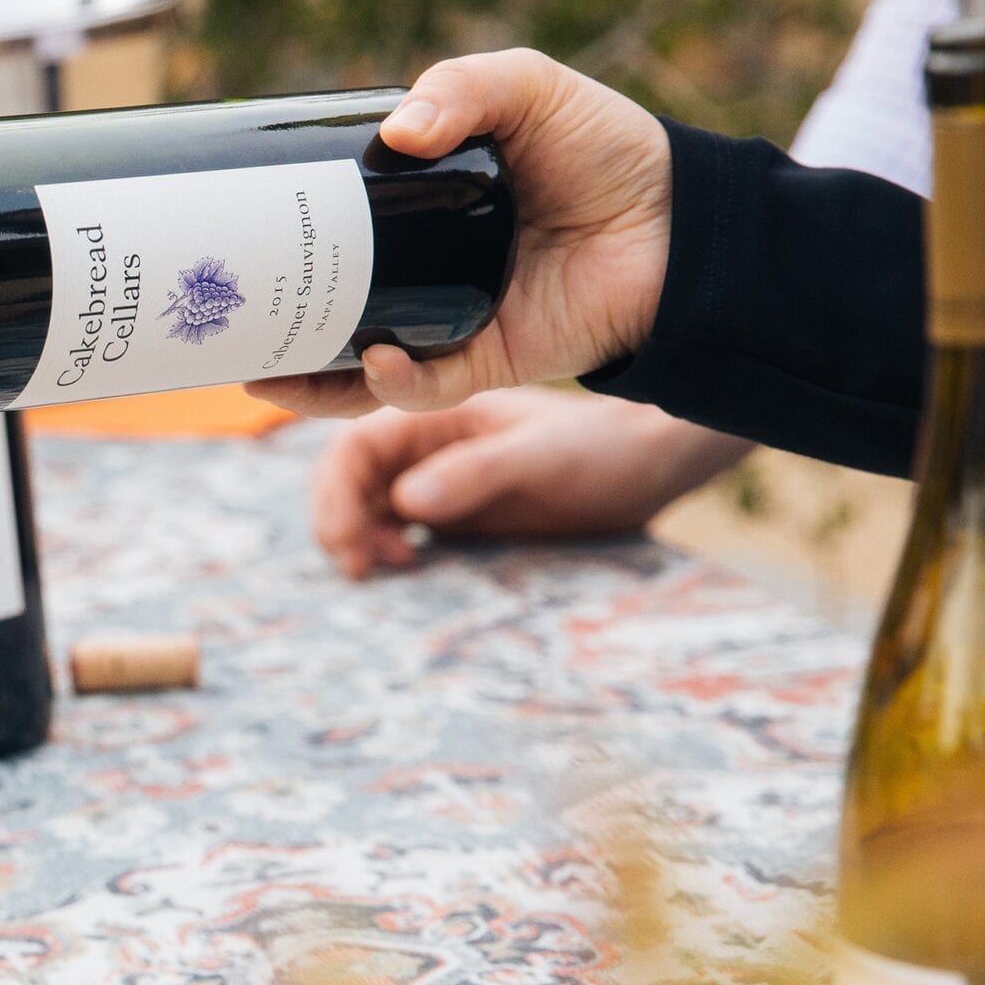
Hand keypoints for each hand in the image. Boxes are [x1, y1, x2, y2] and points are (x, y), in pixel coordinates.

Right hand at [246, 49, 671, 418]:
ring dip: (309, 380)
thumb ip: (460, 88)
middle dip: (268, 325)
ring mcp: (450, 319)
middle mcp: (423, 270)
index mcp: (418, 211)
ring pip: (359, 366)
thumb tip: (396, 135)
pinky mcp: (489, 360)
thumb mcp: (527, 88)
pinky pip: (426, 386)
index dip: (277, 236)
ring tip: (263, 376)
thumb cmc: (610, 149)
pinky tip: (375, 359)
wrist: (687, 223)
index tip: (226, 233)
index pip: (331, 227)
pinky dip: (394, 382)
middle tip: (218, 318)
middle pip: (327, 305)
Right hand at [311, 388, 750, 579]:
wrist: (649, 467)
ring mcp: (437, 477)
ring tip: (377, 570)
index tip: (345, 541)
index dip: (334, 493)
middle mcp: (425, 444)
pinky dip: (384, 548)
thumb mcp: (539, 458)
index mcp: (434, 414)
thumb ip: (475, 473)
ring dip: (356, 537)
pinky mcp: (454, 510)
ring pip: (366, 506)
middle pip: (348, 478)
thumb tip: (406, 502)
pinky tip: (406, 565)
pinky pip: (396, 527)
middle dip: (337, 520)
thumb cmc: (600, 449)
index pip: (354, 446)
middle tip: (354, 567)